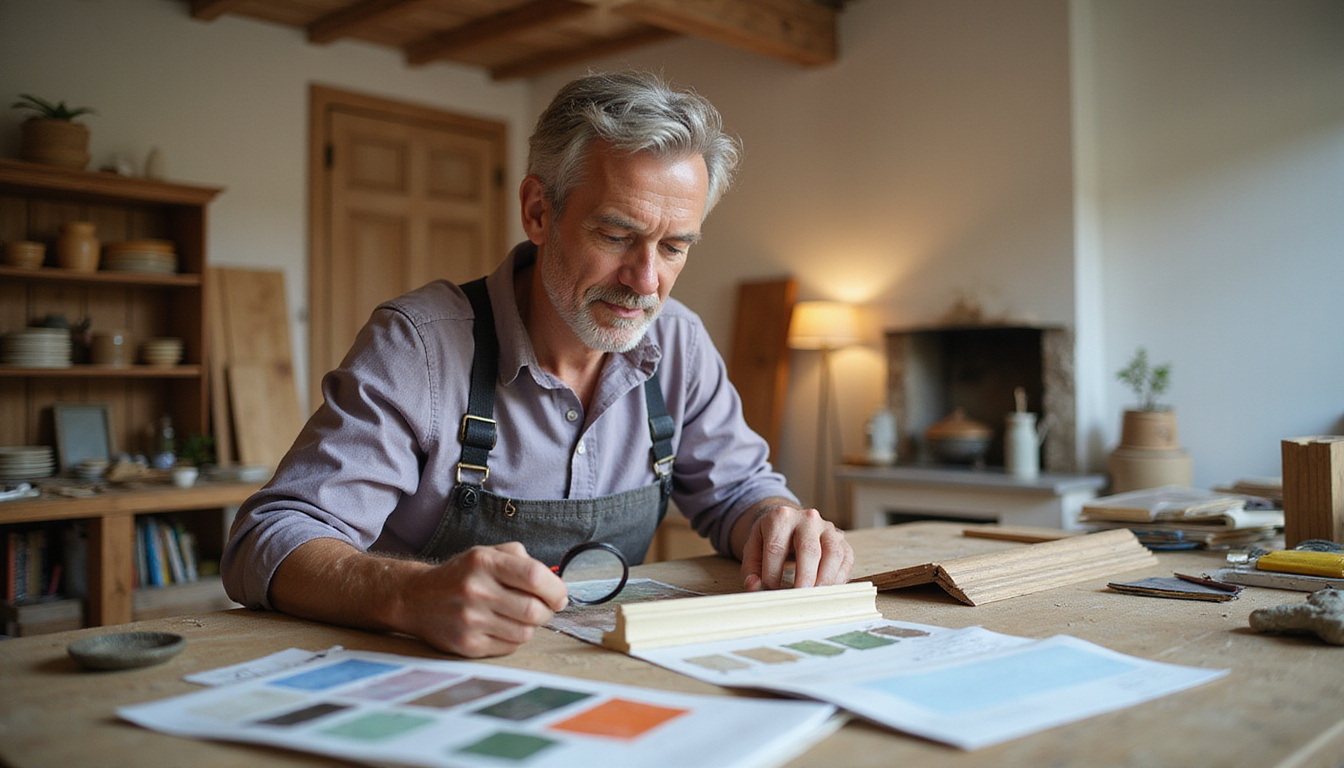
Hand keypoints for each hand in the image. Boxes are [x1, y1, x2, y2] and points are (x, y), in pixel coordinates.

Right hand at [271, 538, 567, 658]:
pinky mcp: (466, 645)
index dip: (556, 589)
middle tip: (544, 608)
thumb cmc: (461, 574)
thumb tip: (555, 581)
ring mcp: (470, 620)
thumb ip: (521, 559)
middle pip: (534, 610)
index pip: (535, 577)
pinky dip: (513, 639)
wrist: (414, 598)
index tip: (559, 596)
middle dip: (548, 611)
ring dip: (531, 626)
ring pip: (525, 633)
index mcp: (484, 562)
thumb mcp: (486, 553)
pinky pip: (509, 647)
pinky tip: (502, 627)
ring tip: (519, 617)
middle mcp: (476, 590)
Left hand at [737, 504, 853, 590]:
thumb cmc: (771, 538)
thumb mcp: (754, 548)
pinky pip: (845, 559)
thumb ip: (751, 569)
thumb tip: (753, 586)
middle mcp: (807, 519)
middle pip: (808, 549)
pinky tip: (827, 590)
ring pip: (832, 553)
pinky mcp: (842, 540)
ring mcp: (828, 528)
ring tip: (814, 596)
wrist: (790, 522)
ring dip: (825, 578)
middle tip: (799, 595)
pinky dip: (838, 578)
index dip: (772, 572)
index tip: (770, 590)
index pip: (776, 547)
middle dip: (804, 576)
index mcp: (781, 517)